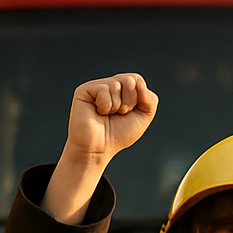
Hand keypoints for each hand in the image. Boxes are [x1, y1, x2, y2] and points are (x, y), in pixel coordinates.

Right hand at [43, 74, 157, 224]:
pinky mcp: (84, 91)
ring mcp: (96, 88)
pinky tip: (99, 113)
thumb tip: (140, 83)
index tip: (131, 114)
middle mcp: (109, 86)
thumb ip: (149, 101)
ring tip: (108, 117)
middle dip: (131, 103)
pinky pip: (106, 89)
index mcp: (122, 92)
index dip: (141, 98)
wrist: (98, 152)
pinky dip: (107, 105)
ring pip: (119, 84)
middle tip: (119, 116)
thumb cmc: (118, 139)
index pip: (139, 81)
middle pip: (132, 80)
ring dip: (119, 106)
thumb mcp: (141, 121)